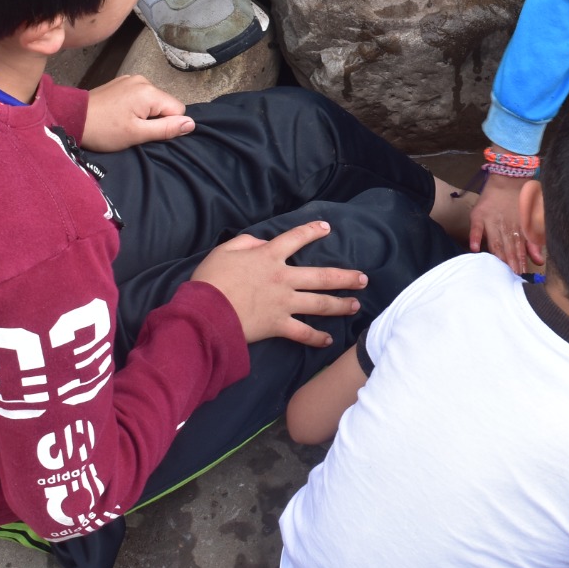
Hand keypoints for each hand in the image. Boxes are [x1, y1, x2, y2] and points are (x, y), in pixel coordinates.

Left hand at [81, 75, 194, 150]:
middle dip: (155, 118)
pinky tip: (120, 114)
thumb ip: (166, 128)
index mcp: (150, 92)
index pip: (178, 110)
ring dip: (145, 113)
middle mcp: (143, 80)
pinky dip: (135, 106)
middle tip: (132, 129)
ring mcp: (131, 79)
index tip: (145, 132)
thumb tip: (191, 124)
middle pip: (165, 103)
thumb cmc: (103, 129)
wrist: (71, 117)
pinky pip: (140, 95)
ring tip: (124, 122)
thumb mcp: (137, 134)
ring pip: (153, 100)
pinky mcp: (121, 82)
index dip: (166, 125)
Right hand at [192, 221, 366, 345]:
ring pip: (320, 303)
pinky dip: (316, 338)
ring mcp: (283, 303)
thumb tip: (260, 242)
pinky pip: (303, 333)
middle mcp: (283, 278)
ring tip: (356, 305)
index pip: (295, 238)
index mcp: (268, 256)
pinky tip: (328, 340)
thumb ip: (245, 243)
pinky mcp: (278, 325)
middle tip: (363, 279)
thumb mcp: (224, 251)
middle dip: (345, 277)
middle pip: (322, 276)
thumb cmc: (211, 280)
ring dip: (340, 305)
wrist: (204, 312)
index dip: (312, 231)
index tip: (326, 228)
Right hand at [468, 171, 543, 273]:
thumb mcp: (532, 219)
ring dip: (497, 255)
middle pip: (508, 248)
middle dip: (510, 263)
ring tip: (499, 268)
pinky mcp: (479, 214)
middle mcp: (505, 226)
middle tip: (512, 276)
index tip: (522, 276)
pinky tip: (474, 248)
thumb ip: (534, 241)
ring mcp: (491, 220)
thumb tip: (539, 261)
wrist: (509, 175)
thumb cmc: (522, 199)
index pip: (520, 250)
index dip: (520, 263)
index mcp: (518, 229)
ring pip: (494, 241)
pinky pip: (476, 227)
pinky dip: (475, 237)